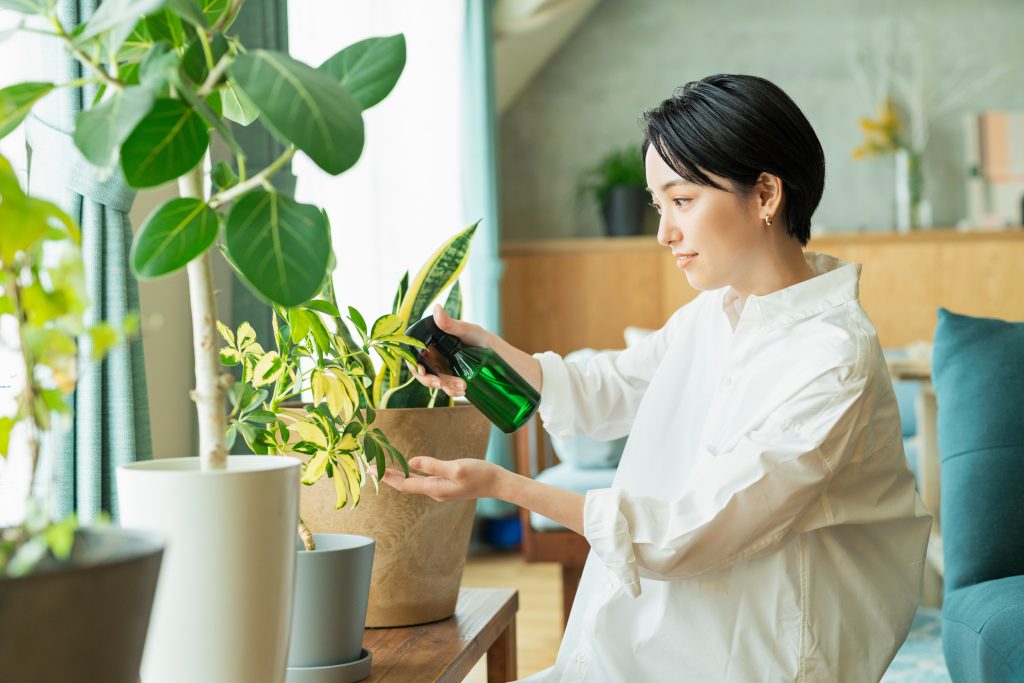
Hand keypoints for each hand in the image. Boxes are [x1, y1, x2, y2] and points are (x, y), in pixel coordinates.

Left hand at [381, 456, 503, 502]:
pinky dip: (411, 473)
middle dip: (388, 476)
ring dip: (398, 475)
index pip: (404, 483)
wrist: (498, 483)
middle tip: (370, 467)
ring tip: (383, 467)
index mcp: (435, 488)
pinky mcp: (446, 484)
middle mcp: (435, 491)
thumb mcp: (456, 468)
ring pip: (413, 482)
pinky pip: (422, 480)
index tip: (371, 470)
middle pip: (406, 484)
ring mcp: (441, 489)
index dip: (387, 477)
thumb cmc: (480, 474)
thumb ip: (433, 465)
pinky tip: (407, 468)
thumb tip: (412, 462)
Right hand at [406, 305, 491, 398]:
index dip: (414, 364)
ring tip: (462, 386)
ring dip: (446, 387)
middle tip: (440, 384)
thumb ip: (449, 323)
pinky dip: (453, 391)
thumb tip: (437, 308)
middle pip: (421, 372)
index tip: (422, 371)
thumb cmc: (476, 335)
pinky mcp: (451, 378)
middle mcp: (433, 356)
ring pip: (435, 382)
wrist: (493, 350)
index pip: (414, 355)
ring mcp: (441, 369)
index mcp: (430, 343)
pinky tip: (463, 390)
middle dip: (429, 380)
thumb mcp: (464, 329)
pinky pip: (447, 388)